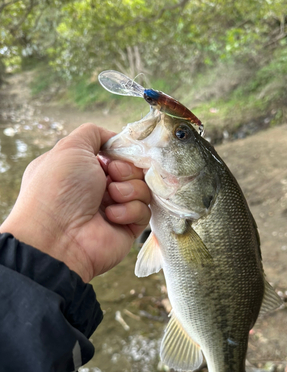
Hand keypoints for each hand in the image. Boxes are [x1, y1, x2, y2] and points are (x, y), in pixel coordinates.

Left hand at [0, 123, 150, 281]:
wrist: (58, 237)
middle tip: (111, 176)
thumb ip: (92, 133)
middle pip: (133, 170)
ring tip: (111, 197)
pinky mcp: (127, 228)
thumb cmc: (58, 189)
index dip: (120, 152)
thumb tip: (112, 138)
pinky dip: (130, 210)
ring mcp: (114, 209)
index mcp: (83, 170)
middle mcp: (98, 189)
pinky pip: (144, 211)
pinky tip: (112, 216)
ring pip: (142, 189)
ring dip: (128, 190)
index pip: (115, 154)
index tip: (114, 154)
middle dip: (126, 170)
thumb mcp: (69, 148)